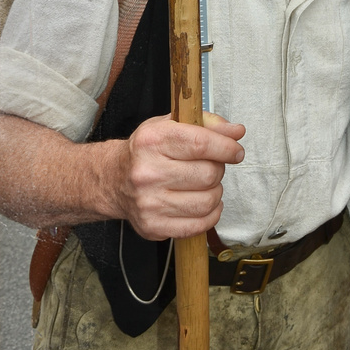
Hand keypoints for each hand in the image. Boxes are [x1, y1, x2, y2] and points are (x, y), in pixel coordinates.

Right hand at [115, 111, 244, 239]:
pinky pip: (199, 225)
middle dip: (218, 169)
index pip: (201, 143)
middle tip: (210, 167)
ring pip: (208, 201)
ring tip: (204, 185)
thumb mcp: (171, 125)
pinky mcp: (153, 226)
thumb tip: (236, 132)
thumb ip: (207, 124)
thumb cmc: (146, 151)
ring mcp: (149, 202)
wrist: (113, 179)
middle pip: (208, 174)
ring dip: (215, 192)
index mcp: (152, 141)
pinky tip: (202, 203)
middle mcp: (147, 172)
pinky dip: (210, 214)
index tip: (236, 151)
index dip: (226, 148)